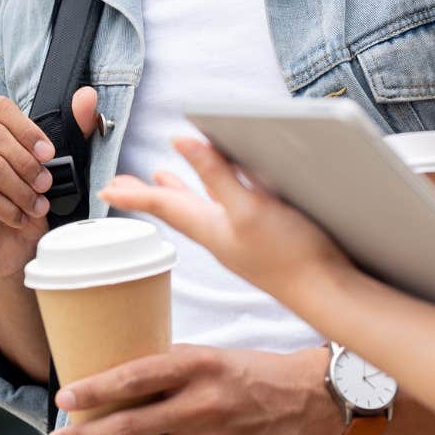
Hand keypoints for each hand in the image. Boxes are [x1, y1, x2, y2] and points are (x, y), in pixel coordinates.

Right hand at [0, 87, 99, 278]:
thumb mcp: (55, 162)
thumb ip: (73, 126)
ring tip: (36, 205)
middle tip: (45, 184)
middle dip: (29, 164)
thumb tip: (87, 96)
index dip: (28, 130)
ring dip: (23, 191)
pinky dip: (10, 210)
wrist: (15, 248)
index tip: (48, 153)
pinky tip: (19, 218)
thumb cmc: (27, 200)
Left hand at [47, 345, 342, 434]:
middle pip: (128, 428)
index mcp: (198, 366)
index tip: (66, 397)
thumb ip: (172, 369)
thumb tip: (124, 381)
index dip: (94, 390)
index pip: (133, 378)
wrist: (311, 402)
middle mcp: (201, 405)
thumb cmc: (259, 374)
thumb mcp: (213, 357)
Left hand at [100, 137, 350, 300]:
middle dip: (148, 193)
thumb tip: (183, 142)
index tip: (106, 187)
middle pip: (174, 209)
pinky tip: (222, 192)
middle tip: (120, 184)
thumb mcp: (249, 208)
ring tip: (162, 178)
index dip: (134, 194)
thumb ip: (217, 175)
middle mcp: (220, 233)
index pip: (163, 207)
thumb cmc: (290, 256)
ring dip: (177, 193)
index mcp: (211, 227)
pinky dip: (210, 197)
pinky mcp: (261, 239)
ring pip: (198, 210)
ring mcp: (240, 238)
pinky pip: (222, 213)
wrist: (328, 292)